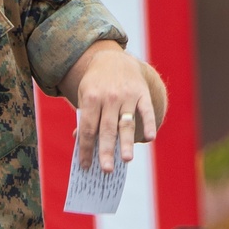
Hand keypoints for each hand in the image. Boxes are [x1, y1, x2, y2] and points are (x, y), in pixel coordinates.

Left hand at [65, 43, 157, 172]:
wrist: (113, 59)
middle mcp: (108, 97)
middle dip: (106, 150)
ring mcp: (126, 95)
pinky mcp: (141, 93)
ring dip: (126, 142)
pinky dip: (149, 123)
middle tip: (106, 169)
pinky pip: (146, 110)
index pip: (88, 128)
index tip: (86, 166)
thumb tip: (79, 139)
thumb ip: (85, 118)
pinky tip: (149, 138)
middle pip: (107, 128)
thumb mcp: (85, 96)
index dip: (86, 148)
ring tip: (126, 159)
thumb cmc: (96, 84)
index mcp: (91, 99)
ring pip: (126, 122)